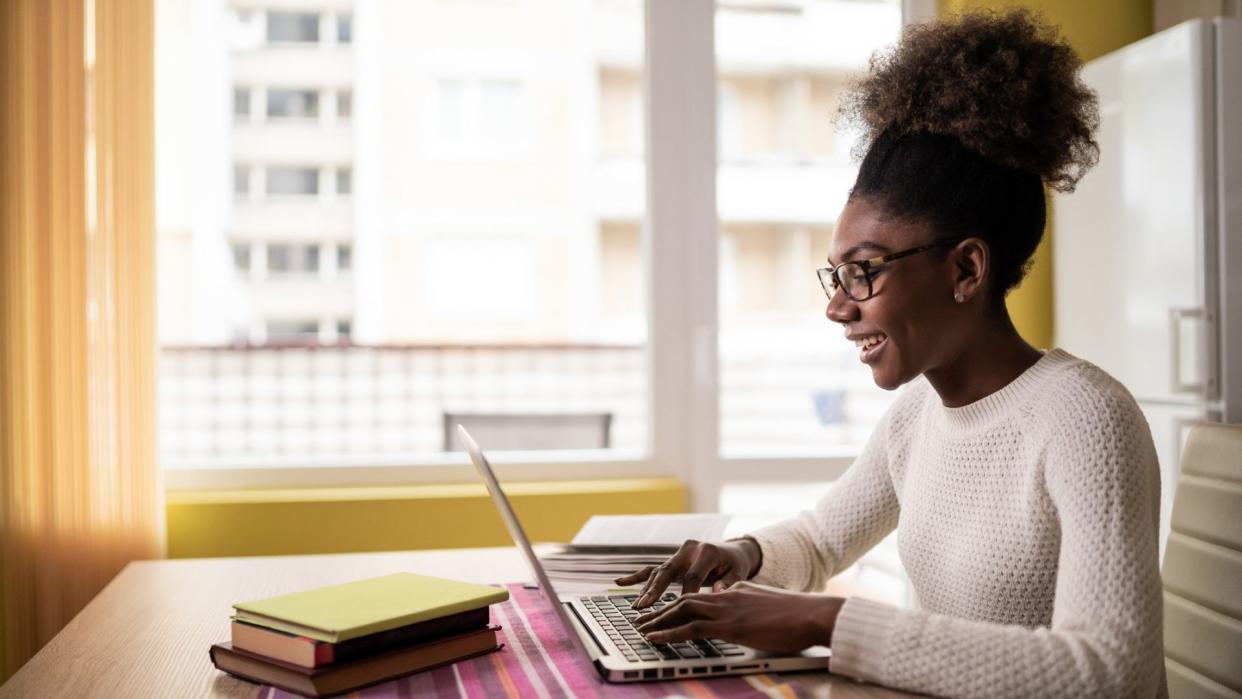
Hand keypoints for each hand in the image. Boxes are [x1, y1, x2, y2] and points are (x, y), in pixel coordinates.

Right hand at [614, 538, 761, 608]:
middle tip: (645, 605)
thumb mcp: (738, 573)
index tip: (679, 612)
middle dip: (656, 590)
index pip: (693, 576)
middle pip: (669, 570)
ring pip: (658, 571)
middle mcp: (689, 549)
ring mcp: (678, 554)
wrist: (732, 551)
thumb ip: (729, 583)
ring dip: (646, 589)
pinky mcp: (672, 560)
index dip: (686, 594)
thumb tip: (718, 592)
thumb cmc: (735, 566)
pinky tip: (619, 582)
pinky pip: (652, 568)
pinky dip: (636, 576)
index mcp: (706, 552)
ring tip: (637, 606)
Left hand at [634, 581, 843, 653]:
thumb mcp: (769, 610)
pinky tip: (655, 639)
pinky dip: (668, 633)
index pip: (702, 597)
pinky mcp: (729, 625)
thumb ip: (752, 612)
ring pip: (682, 610)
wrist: (813, 613)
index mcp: (737, 590)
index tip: (665, 614)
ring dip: (658, 621)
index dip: (679, 605)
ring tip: (640, 629)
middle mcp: (727, 595)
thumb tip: (747, 624)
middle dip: (660, 610)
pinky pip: (691, 628)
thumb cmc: (799, 617)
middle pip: (685, 599)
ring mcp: (727, 609)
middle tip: (641, 619)